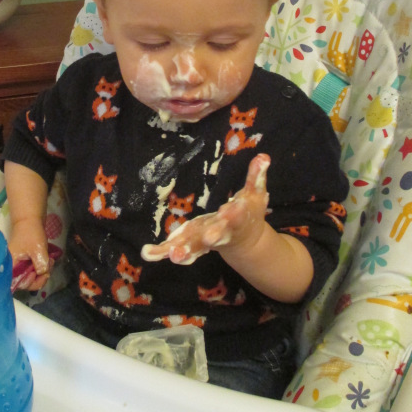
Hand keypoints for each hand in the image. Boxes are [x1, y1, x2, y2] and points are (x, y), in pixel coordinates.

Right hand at [9, 218, 51, 290]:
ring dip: (43, 272)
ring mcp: (19, 265)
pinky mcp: (25, 262)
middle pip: (25, 283)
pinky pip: (33, 270)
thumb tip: (43, 273)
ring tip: (50, 261)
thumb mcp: (37, 250)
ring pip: (31, 277)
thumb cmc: (31, 233)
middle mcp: (12, 268)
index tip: (42, 273)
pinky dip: (42, 267)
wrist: (31, 220)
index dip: (31, 283)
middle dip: (40, 277)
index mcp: (10, 266)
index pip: (18, 284)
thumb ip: (40, 264)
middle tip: (49, 266)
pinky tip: (48, 261)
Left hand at [141, 153, 270, 265]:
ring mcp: (205, 241)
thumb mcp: (255, 194)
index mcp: (237, 220)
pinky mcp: (192, 243)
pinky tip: (148, 253)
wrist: (245, 241)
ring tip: (173, 255)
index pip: (236, 216)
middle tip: (208, 239)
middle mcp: (221, 233)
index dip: (233, 214)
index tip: (229, 211)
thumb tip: (263, 157)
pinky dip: (162, 252)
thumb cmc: (249, 213)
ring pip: (195, 248)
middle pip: (216, 236)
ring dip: (184, 251)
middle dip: (211, 237)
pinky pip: (176, 249)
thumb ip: (256, 177)